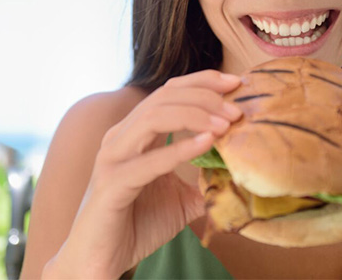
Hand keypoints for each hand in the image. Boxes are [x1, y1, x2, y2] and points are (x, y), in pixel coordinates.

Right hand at [57, 70, 242, 278]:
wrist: (101, 260)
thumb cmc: (138, 224)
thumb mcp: (181, 197)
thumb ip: (205, 180)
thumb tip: (241, 171)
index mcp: (136, 133)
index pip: (169, 90)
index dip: (202, 81)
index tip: (236, 83)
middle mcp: (121, 137)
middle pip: (164, 96)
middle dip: (205, 97)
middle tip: (236, 110)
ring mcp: (113, 157)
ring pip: (153, 117)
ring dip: (195, 116)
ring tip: (225, 126)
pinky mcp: (112, 184)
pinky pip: (147, 161)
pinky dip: (179, 149)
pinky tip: (206, 144)